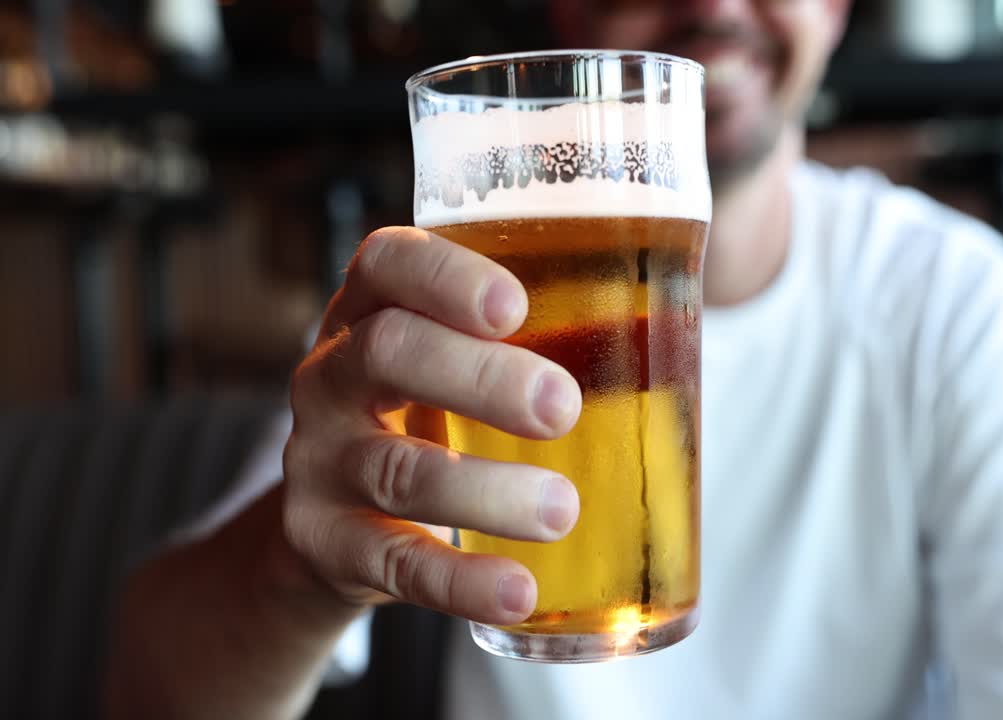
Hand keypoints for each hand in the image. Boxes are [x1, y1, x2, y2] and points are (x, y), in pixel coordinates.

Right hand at [282, 226, 581, 624]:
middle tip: (562, 406)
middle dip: (481, 378)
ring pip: (397, 467)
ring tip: (562, 509)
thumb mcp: (459, 362)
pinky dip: (461, 580)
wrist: (336, 520)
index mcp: (374, 310)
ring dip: (486, 490)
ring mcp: (319, 460)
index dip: (445, 277)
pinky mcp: (326, 542)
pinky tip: (518, 590)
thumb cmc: (432, 414)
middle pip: (390, 352)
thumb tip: (681, 326)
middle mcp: (333, 373)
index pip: (389, 264)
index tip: (515, 304)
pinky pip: (394, 560)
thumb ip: (532, 337)